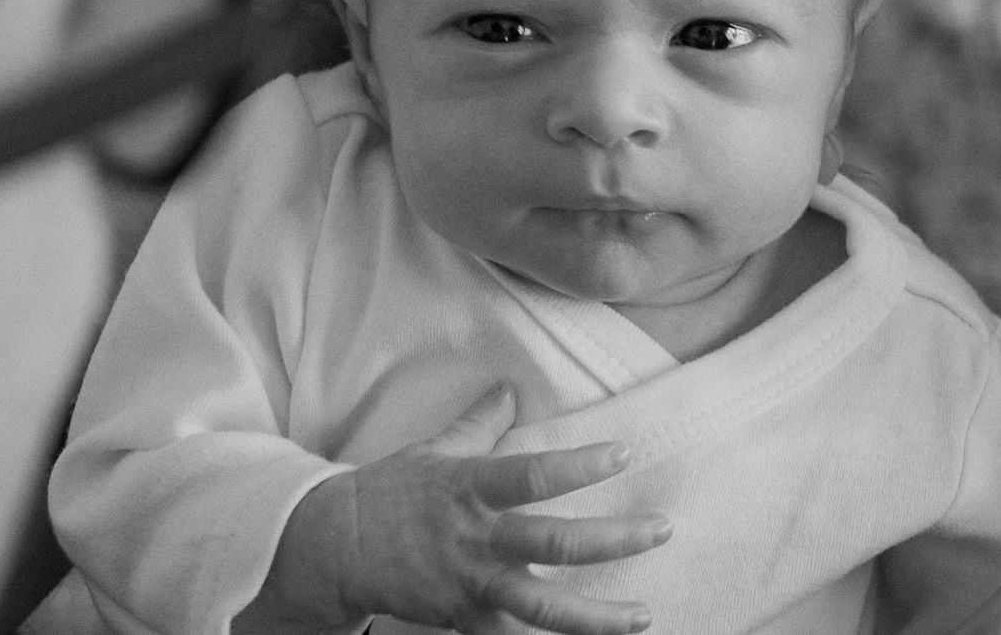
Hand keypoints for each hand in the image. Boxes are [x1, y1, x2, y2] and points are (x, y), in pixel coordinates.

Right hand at [255, 384, 671, 634]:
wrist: (338, 547)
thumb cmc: (391, 491)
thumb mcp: (435, 448)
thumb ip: (479, 424)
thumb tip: (509, 389)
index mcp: (471, 487)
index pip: (533, 475)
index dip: (579, 466)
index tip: (623, 454)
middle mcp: (478, 538)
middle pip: (554, 544)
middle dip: (614, 540)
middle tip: (662, 529)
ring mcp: (472, 586)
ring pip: (544, 607)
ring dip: (599, 617)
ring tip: (645, 615)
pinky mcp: (465, 622)